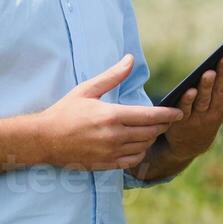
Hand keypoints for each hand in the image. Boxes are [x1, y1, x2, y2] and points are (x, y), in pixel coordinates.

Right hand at [39, 54, 182, 169]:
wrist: (43, 139)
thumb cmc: (65, 112)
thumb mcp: (87, 89)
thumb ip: (112, 75)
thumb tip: (130, 58)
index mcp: (111, 116)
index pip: (150, 116)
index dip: (168, 114)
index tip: (179, 112)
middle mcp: (114, 136)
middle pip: (151, 132)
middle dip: (163, 125)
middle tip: (169, 118)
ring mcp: (110, 153)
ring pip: (144, 146)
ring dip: (152, 137)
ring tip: (153, 128)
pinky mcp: (106, 164)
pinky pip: (133, 160)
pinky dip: (141, 152)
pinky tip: (139, 144)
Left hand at [164, 44, 222, 156]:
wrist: (192, 142)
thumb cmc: (212, 110)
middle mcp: (217, 106)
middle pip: (222, 88)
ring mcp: (200, 114)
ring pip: (205, 99)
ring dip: (207, 86)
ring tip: (209, 72)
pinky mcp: (182, 119)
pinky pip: (186, 109)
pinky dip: (188, 100)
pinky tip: (189, 90)